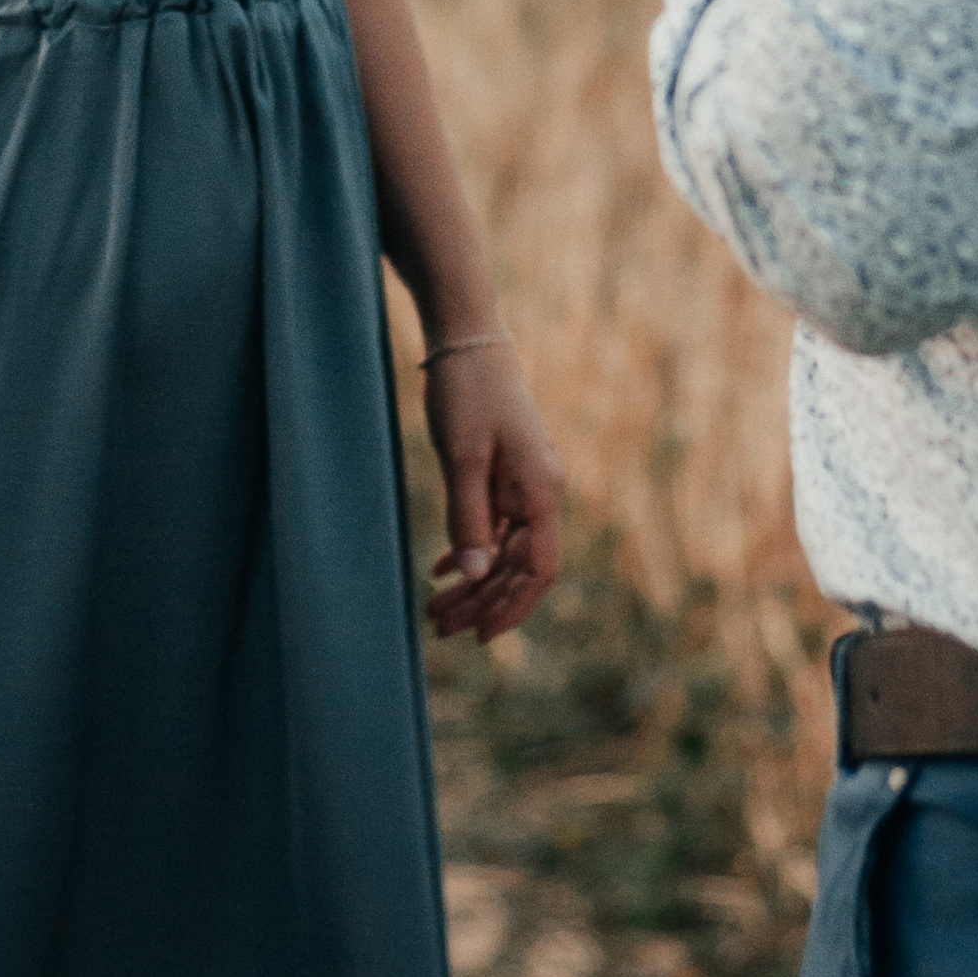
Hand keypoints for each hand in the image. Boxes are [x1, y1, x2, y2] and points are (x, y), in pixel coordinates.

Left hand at [422, 343, 564, 643]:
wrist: (468, 340)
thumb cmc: (468, 394)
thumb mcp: (463, 458)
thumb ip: (470, 518)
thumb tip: (476, 578)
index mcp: (542, 491)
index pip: (538, 569)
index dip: (513, 607)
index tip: (481, 636)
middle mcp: (541, 492)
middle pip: (518, 566)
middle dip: (482, 601)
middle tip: (439, 627)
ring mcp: (524, 483)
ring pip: (503, 549)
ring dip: (472, 581)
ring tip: (435, 609)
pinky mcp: (505, 474)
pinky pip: (494, 526)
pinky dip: (470, 549)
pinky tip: (443, 569)